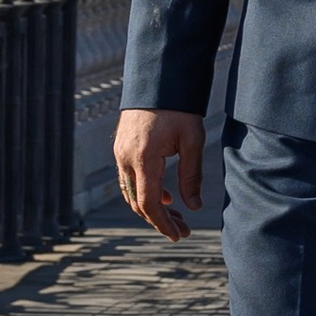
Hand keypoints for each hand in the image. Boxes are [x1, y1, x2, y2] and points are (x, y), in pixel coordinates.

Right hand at [115, 105, 204, 239]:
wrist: (158, 79)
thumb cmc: (179, 108)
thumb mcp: (193, 140)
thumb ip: (192, 175)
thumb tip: (194, 206)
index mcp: (144, 158)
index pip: (149, 204)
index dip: (163, 224)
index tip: (178, 236)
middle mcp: (126, 159)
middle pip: (138, 203)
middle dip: (160, 219)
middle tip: (183, 230)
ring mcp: (120, 153)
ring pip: (131, 193)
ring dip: (152, 207)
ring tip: (177, 215)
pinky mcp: (121, 148)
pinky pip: (129, 179)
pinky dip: (144, 192)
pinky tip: (165, 195)